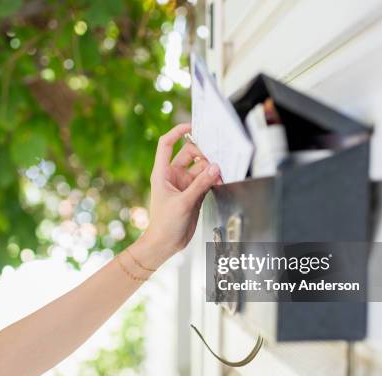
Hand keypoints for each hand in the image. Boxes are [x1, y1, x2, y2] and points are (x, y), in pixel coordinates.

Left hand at [135, 123, 220, 265]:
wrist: (165, 244)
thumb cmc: (164, 225)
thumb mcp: (183, 203)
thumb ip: (200, 184)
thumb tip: (215, 167)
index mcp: (162, 173)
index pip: (167, 144)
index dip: (177, 131)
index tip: (191, 126)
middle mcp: (173, 176)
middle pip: (190, 154)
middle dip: (203, 156)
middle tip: (213, 165)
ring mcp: (184, 185)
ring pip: (200, 168)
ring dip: (210, 170)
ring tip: (218, 178)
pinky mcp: (193, 194)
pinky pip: (205, 180)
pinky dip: (212, 180)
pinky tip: (219, 183)